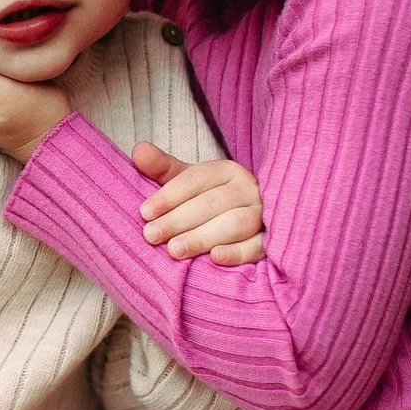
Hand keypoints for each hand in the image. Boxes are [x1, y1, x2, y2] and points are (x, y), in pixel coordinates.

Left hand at [133, 143, 264, 266]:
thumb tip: (138, 150)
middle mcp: (248, 189)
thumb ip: (163, 169)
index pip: (196, 179)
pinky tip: (215, 258)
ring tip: (174, 250)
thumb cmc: (212, 203)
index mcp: (227, 171)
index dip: (169, 195)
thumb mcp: (189, 184)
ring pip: (235, 223)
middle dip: (179, 219)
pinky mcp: (272, 241)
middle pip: (212, 202)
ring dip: (202, 237)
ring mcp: (263, 215)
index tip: (145, 212)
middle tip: (151, 236)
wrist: (255, 224)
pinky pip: (258, 246)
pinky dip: (238, 253)